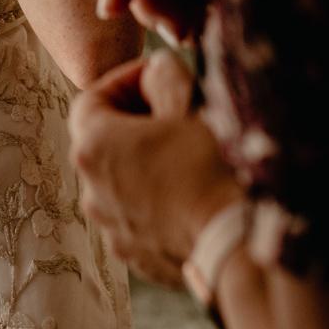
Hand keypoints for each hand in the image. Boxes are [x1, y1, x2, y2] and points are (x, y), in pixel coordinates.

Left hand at [70, 50, 242, 285]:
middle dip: (135, 124)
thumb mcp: (187, 101)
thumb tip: (156, 71)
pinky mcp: (136, 257)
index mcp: (93, 146)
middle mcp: (91, 190)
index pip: (92, 99)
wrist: (237, 243)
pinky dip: (158, 204)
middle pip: (104, 143)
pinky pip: (140, 219)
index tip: (156, 76)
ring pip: (122, 183)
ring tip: (189, 158)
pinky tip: (194, 198)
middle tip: (175, 115)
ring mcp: (112, 230)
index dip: (125, 81)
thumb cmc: (211, 165)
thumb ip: (162, 73)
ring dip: (146, 166)